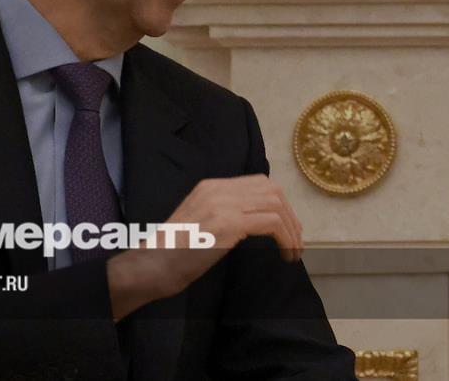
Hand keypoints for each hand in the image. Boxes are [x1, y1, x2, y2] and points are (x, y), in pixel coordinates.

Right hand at [106, 174, 303, 320]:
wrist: (153, 264)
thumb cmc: (174, 252)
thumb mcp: (201, 221)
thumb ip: (223, 213)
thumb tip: (254, 221)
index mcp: (210, 186)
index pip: (258, 183)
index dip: (280, 204)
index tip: (287, 227)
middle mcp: (217, 189)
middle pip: (271, 189)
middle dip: (290, 215)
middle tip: (295, 240)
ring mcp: (222, 204)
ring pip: (275, 204)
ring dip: (291, 229)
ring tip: (294, 251)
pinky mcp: (227, 223)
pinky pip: (271, 223)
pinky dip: (286, 238)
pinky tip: (286, 254)